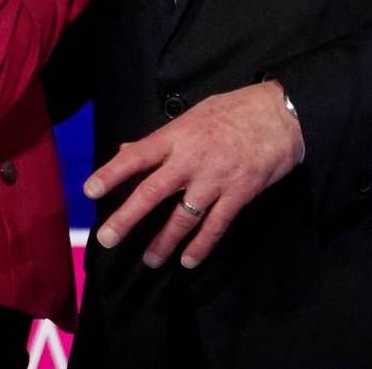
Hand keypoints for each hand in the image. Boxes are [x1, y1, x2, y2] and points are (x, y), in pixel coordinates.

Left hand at [85, 82, 303, 269]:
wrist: (281, 115)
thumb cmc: (234, 110)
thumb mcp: (192, 115)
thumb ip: (160, 138)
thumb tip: (126, 150)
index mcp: (177, 136)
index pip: (137, 156)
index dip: (112, 173)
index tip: (90, 191)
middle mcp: (191, 159)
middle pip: (152, 192)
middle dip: (127, 218)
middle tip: (107, 239)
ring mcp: (215, 180)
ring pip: (183, 217)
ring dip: (164, 242)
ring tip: (150, 260)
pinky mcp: (239, 194)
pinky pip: (215, 226)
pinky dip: (201, 246)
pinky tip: (188, 261)